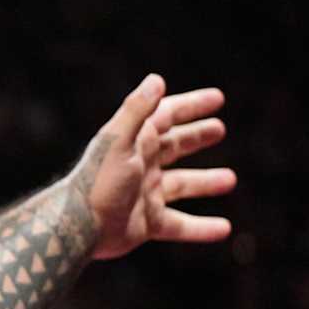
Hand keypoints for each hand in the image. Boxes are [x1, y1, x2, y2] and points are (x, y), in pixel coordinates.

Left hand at [76, 74, 235, 260]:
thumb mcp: (118, 141)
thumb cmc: (98, 180)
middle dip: (196, 137)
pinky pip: (180, 225)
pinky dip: (201, 228)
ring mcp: (145, 195)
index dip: (191, 105)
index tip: (218, 98)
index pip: (167, 116)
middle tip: (220, 128)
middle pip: (174, 147)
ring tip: (229, 179)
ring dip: (205, 182)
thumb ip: (137, 110)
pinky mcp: (146, 223)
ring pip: (181, 186)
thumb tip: (156, 80)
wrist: (79, 225)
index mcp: (135, 143)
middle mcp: (141, 166)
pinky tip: (224, 229)